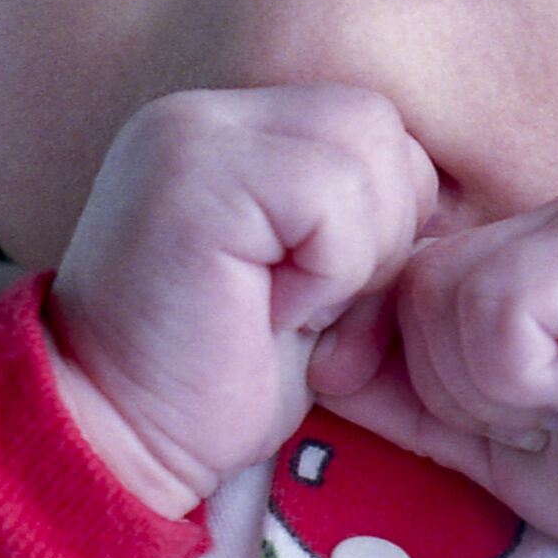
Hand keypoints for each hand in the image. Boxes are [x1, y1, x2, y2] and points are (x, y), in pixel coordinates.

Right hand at [50, 85, 438, 517]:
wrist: (114, 443)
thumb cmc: (214, 378)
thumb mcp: (306, 276)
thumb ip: (356, 213)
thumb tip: (442, 197)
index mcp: (228, 127)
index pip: (367, 124)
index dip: (384, 217)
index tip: (328, 300)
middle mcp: (203, 114)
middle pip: (376, 126)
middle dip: (381, 232)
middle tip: (315, 311)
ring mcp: (193, 135)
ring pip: (365, 151)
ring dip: (355, 256)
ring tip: (288, 311)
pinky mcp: (197, 175)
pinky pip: (332, 196)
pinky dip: (330, 270)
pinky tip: (272, 312)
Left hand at [319, 182, 557, 557]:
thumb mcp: (498, 436)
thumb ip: (414, 392)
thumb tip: (323, 363)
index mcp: (522, 252)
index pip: (402, 283)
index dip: (399, 355)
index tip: (477, 418)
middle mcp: (546, 219)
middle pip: (411, 291)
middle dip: (456, 383)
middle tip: (551, 413)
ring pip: (441, 299)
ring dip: (495, 386)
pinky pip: (494, 310)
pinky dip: (526, 377)